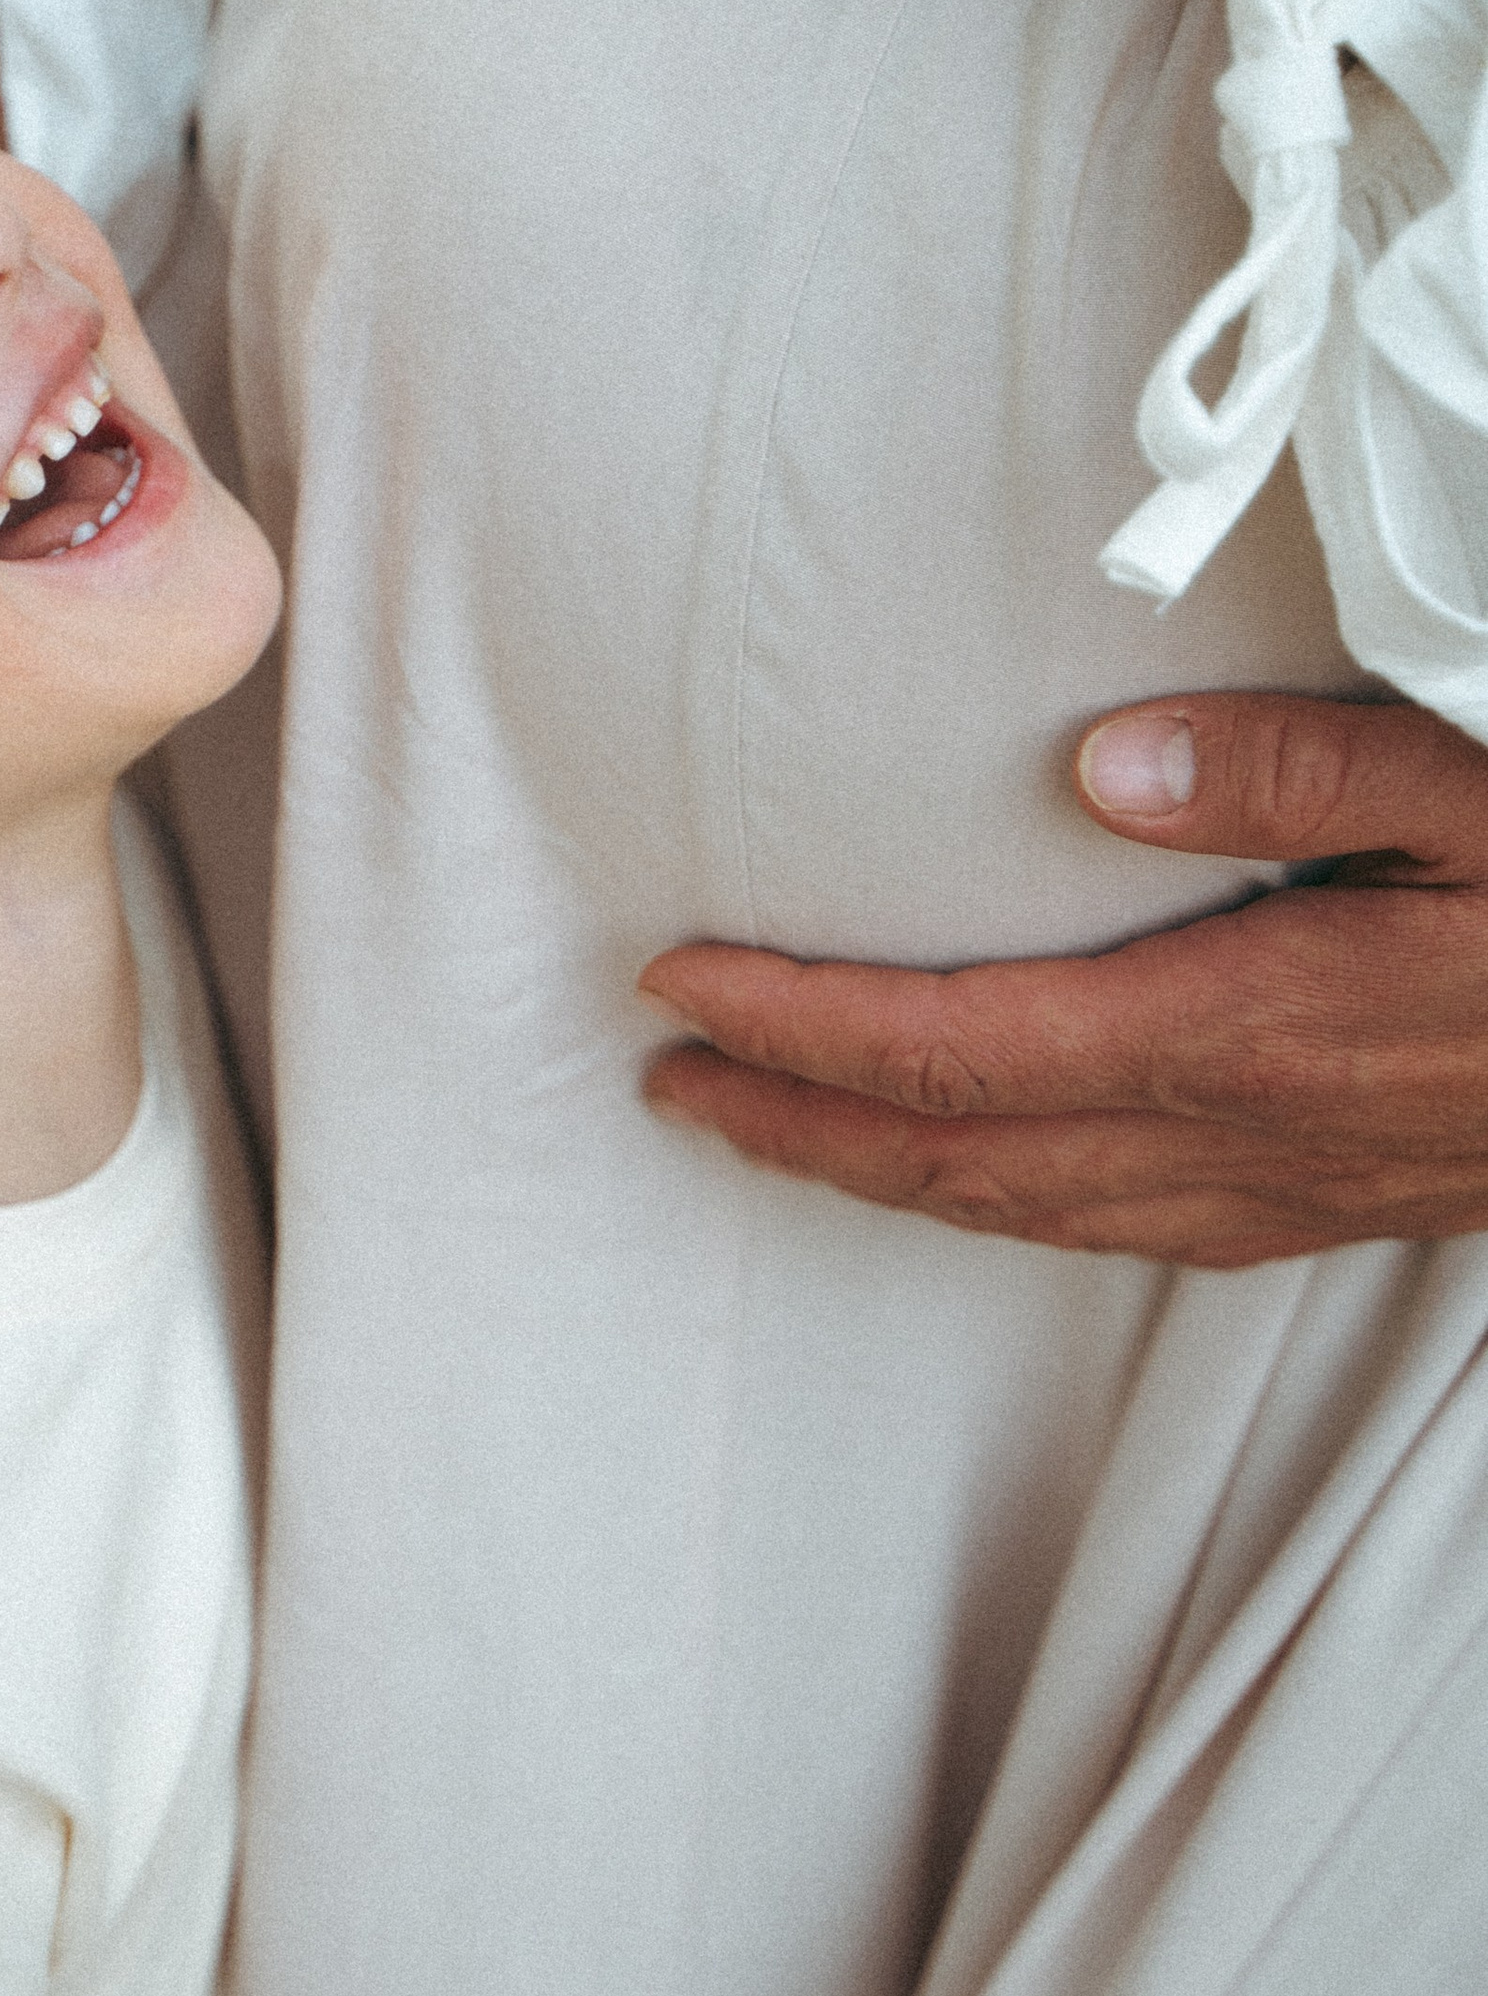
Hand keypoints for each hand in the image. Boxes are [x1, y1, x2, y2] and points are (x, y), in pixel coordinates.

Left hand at [640, 693, 1487, 1268]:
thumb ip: (1296, 771)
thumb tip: (1099, 765)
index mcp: (1249, 1026)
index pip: (949, 1043)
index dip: (794, 1027)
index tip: (678, 985)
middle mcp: (1240, 1134)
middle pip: (949, 1155)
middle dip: (788, 1123)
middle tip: (668, 1083)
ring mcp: (1281, 1190)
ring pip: (1019, 1210)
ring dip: (873, 1172)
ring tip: (767, 1127)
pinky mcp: (1328, 1207)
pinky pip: (1111, 1229)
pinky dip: (992, 1201)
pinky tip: (967, 1171)